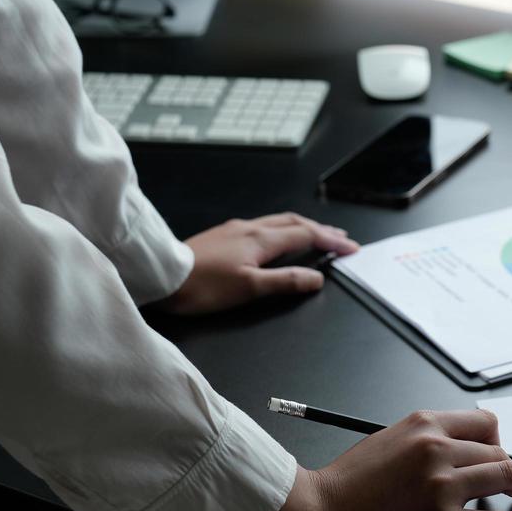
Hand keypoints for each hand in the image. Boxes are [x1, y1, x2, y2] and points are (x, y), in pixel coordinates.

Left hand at [158, 213, 358, 314]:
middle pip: (294, 223)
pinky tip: (277, 238)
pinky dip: (282, 230)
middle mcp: (250, 228)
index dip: (330, 242)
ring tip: (316, 235)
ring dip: (302, 227)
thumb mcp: (250, 288)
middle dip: (320, 230)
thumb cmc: (202, 285)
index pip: (306, 236)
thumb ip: (286, 281)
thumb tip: (316, 278)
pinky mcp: (222, 235)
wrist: (161, 276)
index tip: (350, 248)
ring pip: (278, 222)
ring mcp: (235, 229)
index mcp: (261, 239)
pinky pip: (263, 226)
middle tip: (340, 238)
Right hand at [252, 409, 511, 510]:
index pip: (485, 423)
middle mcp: (436, 448)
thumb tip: (461, 454)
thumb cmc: (345, 482)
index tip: (509, 456)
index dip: (502, 442)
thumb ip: (425, 441)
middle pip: (499, 451)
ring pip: (504, 478)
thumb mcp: (387, 440)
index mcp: (423, 423)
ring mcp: (440, 484)